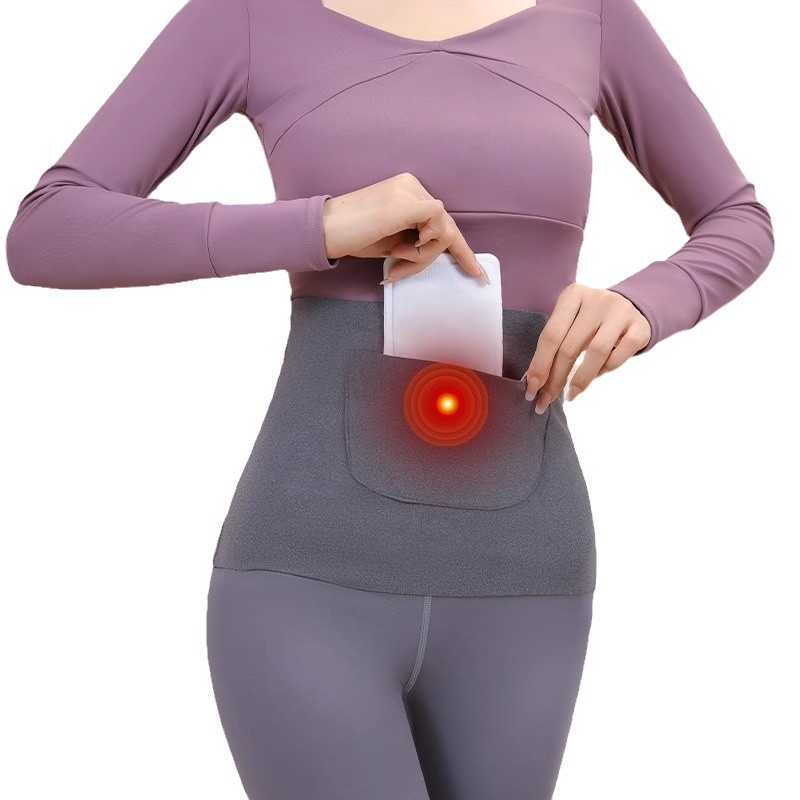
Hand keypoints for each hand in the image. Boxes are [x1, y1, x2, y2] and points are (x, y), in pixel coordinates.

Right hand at [322, 172, 489, 283]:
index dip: (462, 248)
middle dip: (431, 256)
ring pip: (443, 229)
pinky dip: (425, 246)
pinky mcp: (405, 204)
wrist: (324, 230)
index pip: (442, 220)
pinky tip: (402, 247)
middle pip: (445, 227)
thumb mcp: (392, 240)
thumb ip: (416, 241)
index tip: (477, 272)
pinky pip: (437, 227)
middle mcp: (412, 185)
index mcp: (408, 189)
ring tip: (394, 256)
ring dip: (423, 254)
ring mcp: (409, 191)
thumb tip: (437, 251)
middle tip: (400, 270)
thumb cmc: (353, 236)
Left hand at [521, 283, 651, 413]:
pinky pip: (617, 357)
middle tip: (545, 401)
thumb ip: (554, 344)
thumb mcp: (570, 320)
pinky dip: (603, 371)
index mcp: (573, 295)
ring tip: (570, 395)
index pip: (551, 335)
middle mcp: (597, 299)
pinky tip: (595, 376)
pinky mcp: (639, 328)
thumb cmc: (589, 320)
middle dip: (555, 379)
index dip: (539, 365)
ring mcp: (621, 312)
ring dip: (580, 379)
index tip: (531, 389)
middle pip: (570, 346)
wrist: (631, 307)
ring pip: (596, 353)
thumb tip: (534, 381)